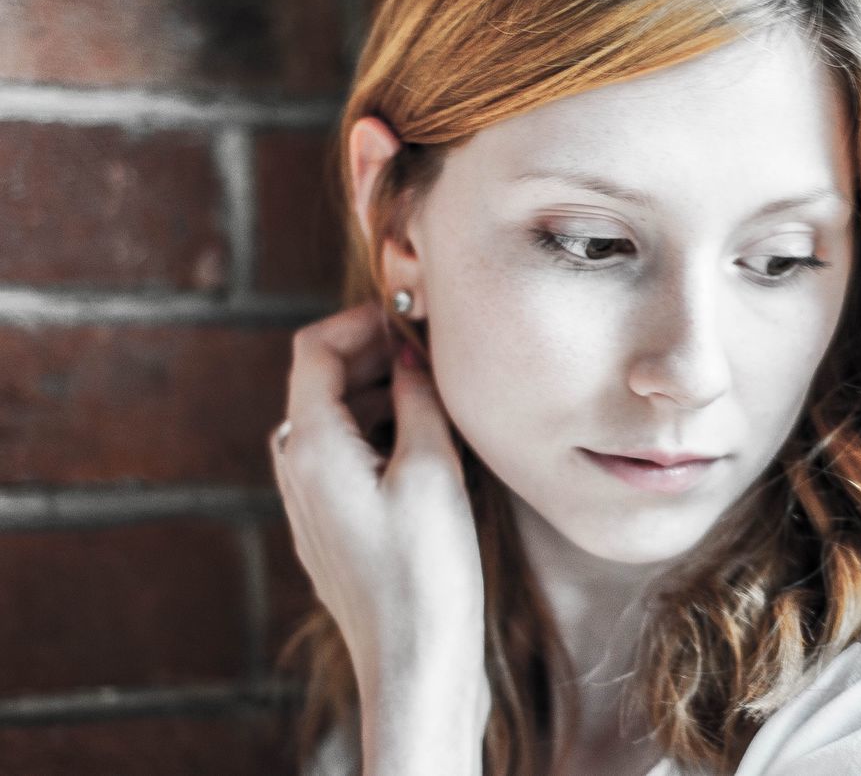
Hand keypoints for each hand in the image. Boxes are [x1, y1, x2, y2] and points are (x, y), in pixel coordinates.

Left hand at [267, 301, 488, 768]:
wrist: (414, 666)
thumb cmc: (425, 575)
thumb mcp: (432, 472)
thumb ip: (418, 400)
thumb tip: (412, 353)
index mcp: (311, 447)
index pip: (314, 349)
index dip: (361, 321)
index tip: (411, 317)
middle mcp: (297, 471)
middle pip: (321, 382)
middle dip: (374, 356)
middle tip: (434, 352)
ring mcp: (312, 503)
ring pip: (336, 421)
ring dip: (380, 395)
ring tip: (440, 397)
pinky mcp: (334, 528)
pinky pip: (346, 459)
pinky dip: (381, 434)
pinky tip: (429, 446)